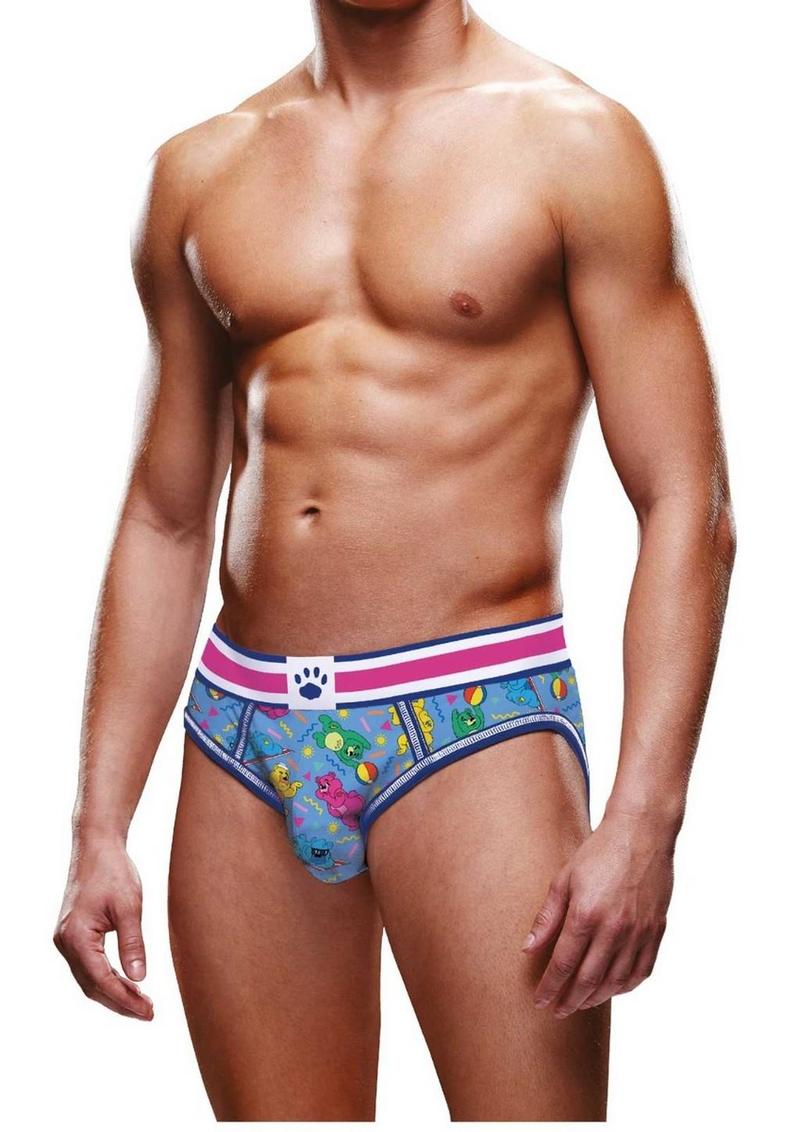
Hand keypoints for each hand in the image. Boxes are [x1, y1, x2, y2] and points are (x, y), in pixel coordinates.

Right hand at [53, 836, 153, 1020]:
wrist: (96, 846)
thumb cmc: (113, 870)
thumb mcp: (129, 906)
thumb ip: (133, 943)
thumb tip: (140, 979)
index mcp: (76, 937)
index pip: (101, 979)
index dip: (125, 999)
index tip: (148, 1011)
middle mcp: (65, 942)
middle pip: (92, 986)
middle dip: (120, 1002)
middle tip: (149, 1013)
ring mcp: (66, 940)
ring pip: (89, 979)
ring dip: (114, 993)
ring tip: (143, 1003)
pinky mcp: (73, 935)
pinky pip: (88, 966)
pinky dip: (107, 978)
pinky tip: (128, 983)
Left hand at [521, 809, 673, 1016]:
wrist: (641, 835)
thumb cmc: (598, 853)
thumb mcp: (564, 879)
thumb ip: (547, 917)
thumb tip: (527, 949)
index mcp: (586, 915)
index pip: (563, 964)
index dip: (550, 987)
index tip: (540, 1001)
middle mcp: (614, 929)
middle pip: (588, 980)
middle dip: (569, 1000)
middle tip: (557, 1011)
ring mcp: (638, 933)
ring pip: (615, 982)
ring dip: (595, 998)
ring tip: (580, 1003)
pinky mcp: (656, 932)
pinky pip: (641, 972)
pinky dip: (624, 987)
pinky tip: (611, 989)